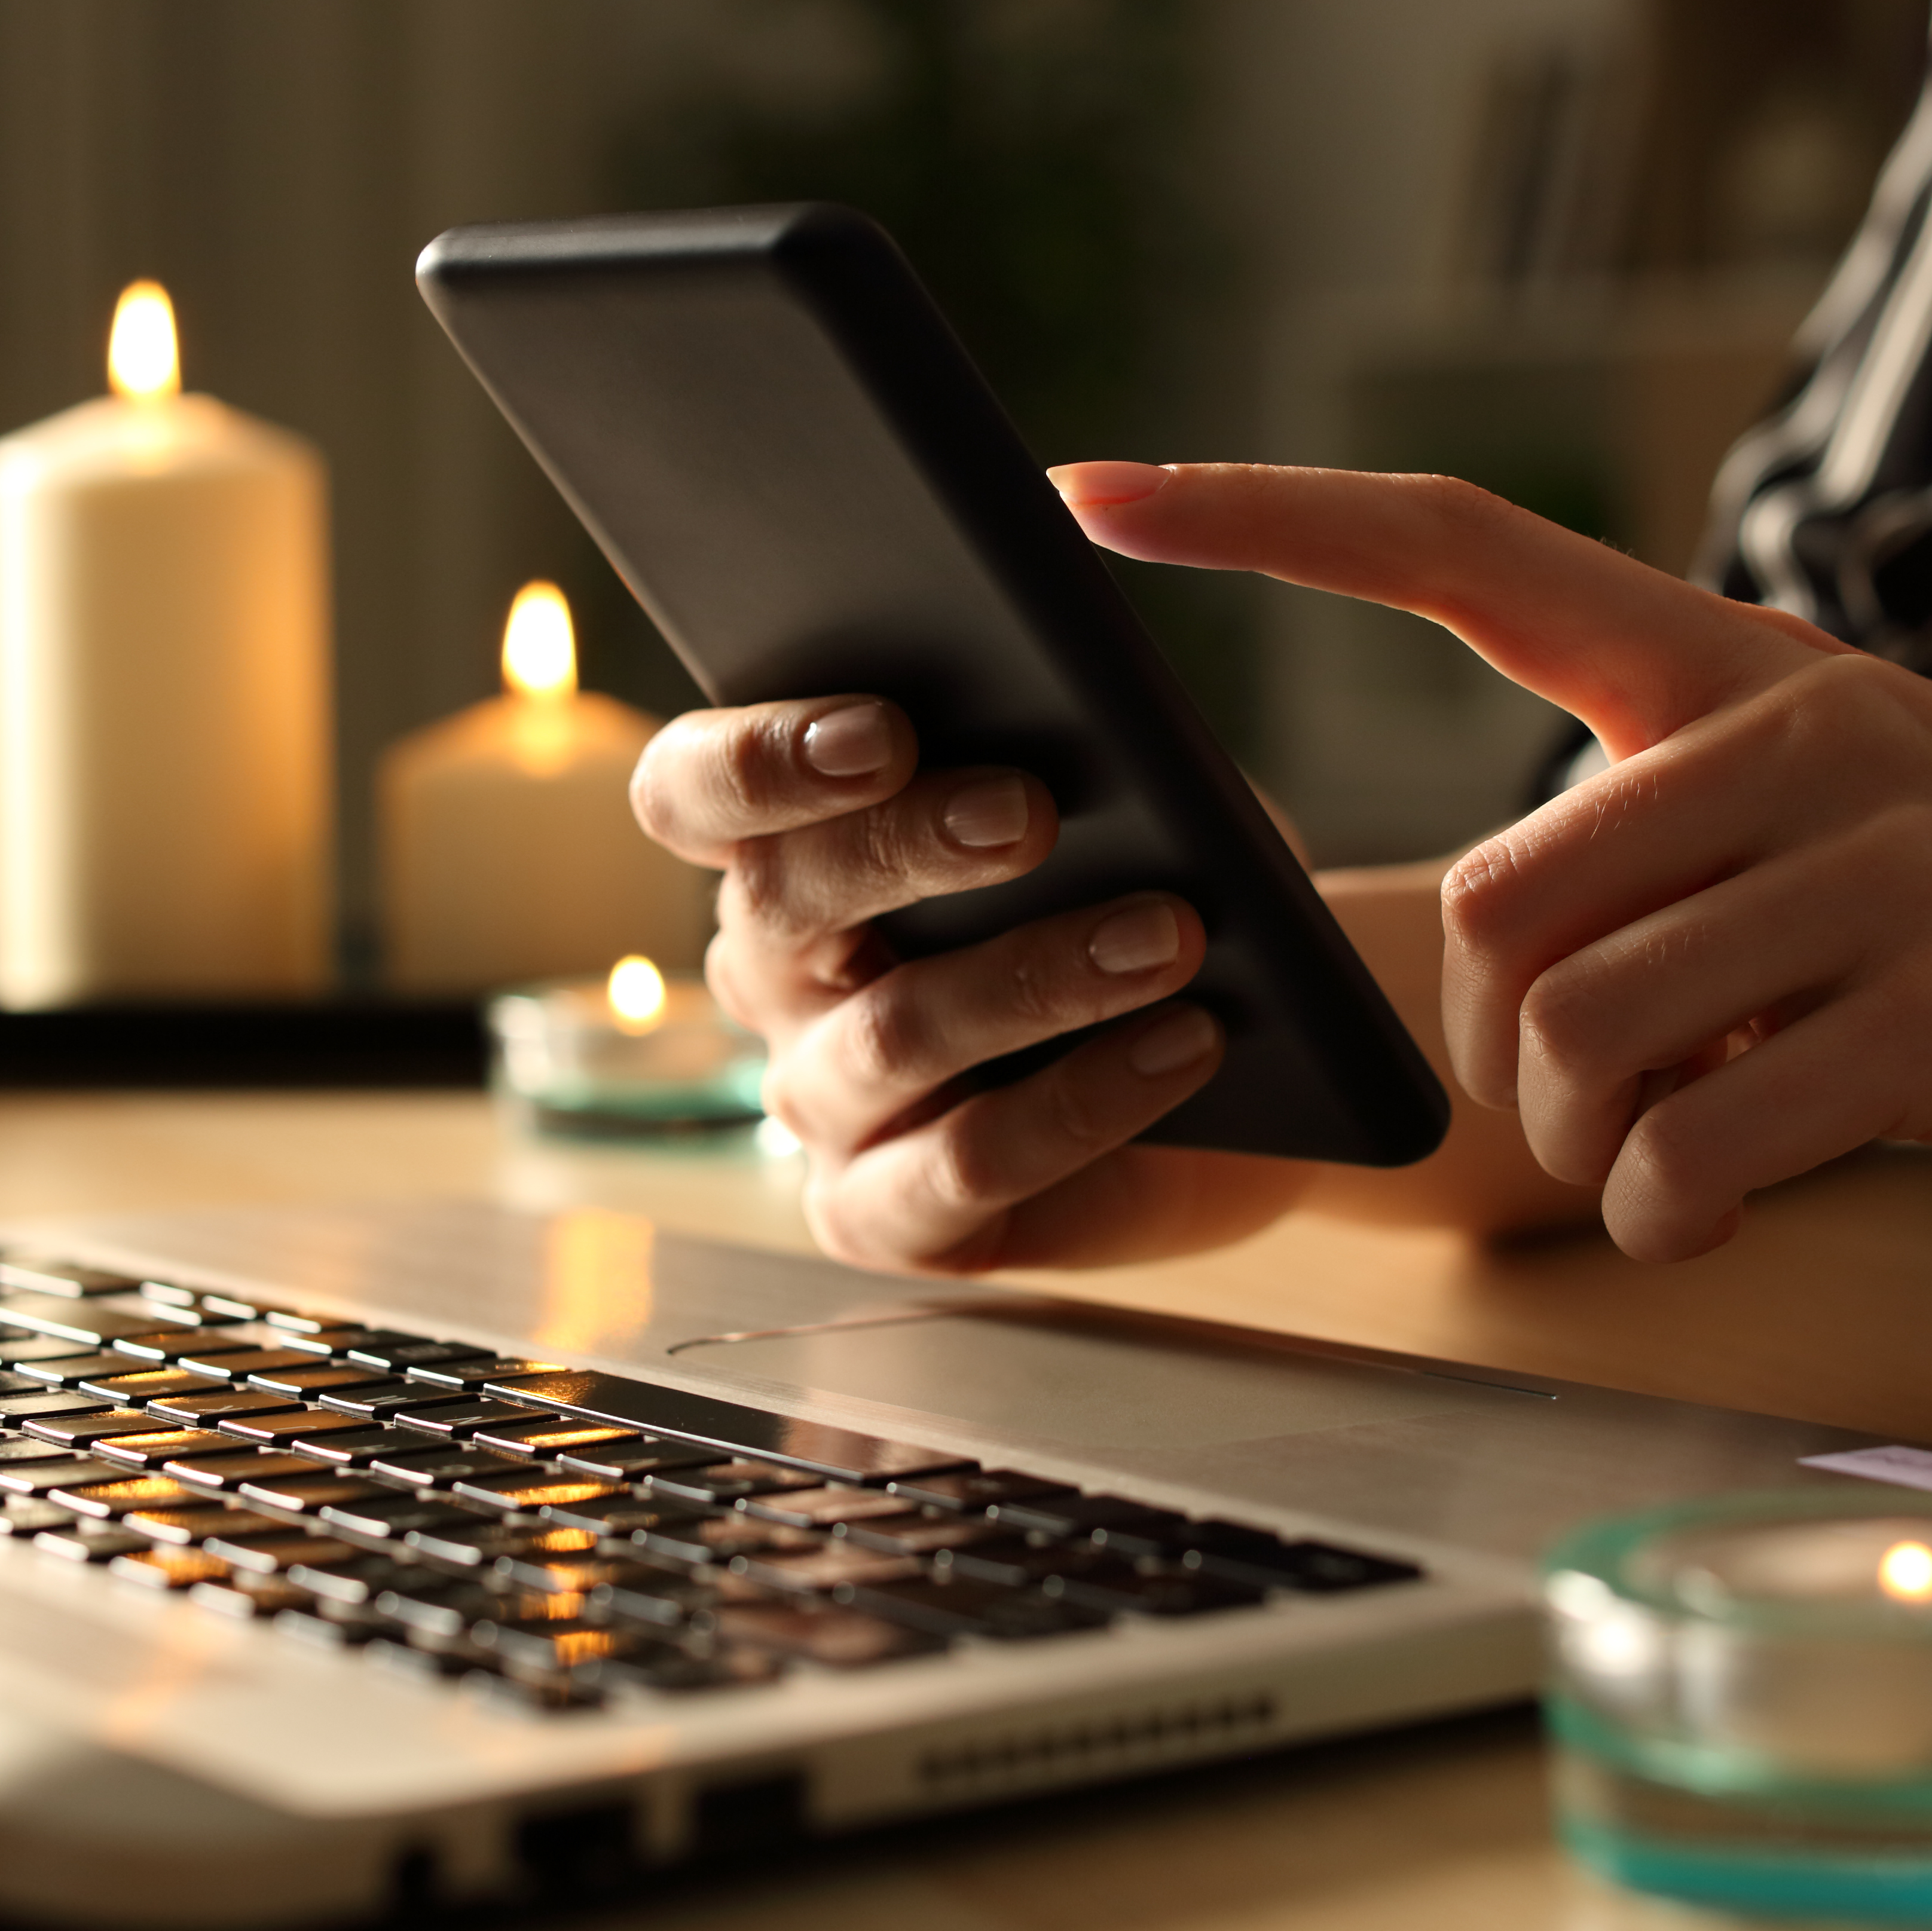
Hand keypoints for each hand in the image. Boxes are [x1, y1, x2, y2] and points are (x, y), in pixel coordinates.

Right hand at [628, 695, 1316, 1271]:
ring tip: (1168, 934)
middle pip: (782, 900)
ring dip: (1037, 975)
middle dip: (905, 845)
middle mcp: (775, 979)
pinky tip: (1185, 1043)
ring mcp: (821, 1109)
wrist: (1240, 1056)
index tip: (883, 729)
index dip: (760, 759)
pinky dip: (1084, 1100)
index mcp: (785, 849)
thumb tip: (1074, 711)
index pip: (691, 790)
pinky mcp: (890, 1219)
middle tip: (1030, 811)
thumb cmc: (1145, 886)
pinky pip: (964, 1166)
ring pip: (892, 1035)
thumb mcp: (1114, 797)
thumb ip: (1059, 747)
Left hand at [1054, 461, 1931, 1260]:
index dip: (1260, 515)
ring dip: (1586, 1143)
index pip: (1458, 547)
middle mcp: (1796, 733)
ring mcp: (1884, 865)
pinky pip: (1705, 1135)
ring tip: (1665, 1168)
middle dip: (1500, 1054)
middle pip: (1503, 898)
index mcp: (1737, 666)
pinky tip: (1709, 1215)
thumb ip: (1668, 844)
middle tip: (1581, 1119)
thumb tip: (1499, 957)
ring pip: (1588, 1025)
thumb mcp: (1842, 826)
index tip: (1087, 488)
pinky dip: (1668, 1208)